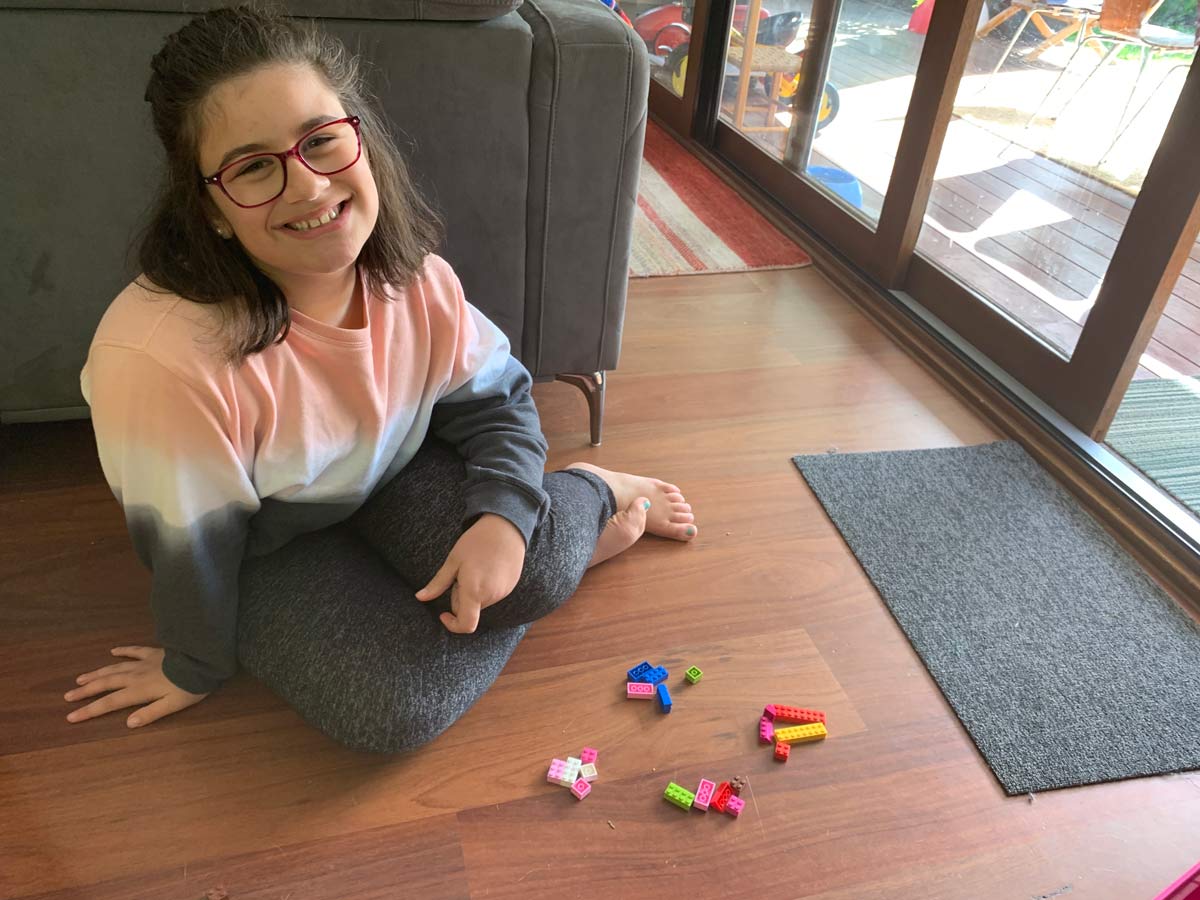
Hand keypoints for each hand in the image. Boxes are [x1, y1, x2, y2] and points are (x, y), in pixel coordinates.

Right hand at [64, 645, 209, 728]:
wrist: (203, 660)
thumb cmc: (190, 686)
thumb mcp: (173, 705)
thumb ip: (151, 714)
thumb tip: (128, 723)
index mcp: (139, 690)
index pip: (109, 703)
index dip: (89, 710)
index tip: (71, 717)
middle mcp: (136, 675)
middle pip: (106, 683)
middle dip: (86, 691)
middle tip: (67, 696)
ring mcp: (144, 662)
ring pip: (115, 668)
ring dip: (97, 673)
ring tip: (81, 678)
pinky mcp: (154, 652)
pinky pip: (135, 650)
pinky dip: (123, 651)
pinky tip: (113, 650)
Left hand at [415, 514, 526, 633]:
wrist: (505, 527)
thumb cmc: (476, 542)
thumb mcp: (453, 561)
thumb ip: (437, 584)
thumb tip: (420, 598)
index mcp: (474, 592)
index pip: (466, 624)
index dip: (452, 624)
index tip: (443, 614)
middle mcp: (491, 596)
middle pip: (470, 609)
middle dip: (461, 598)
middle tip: (461, 574)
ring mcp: (503, 592)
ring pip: (481, 601)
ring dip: (474, 592)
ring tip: (476, 568)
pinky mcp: (511, 586)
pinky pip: (493, 594)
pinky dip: (486, 587)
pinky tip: (487, 567)